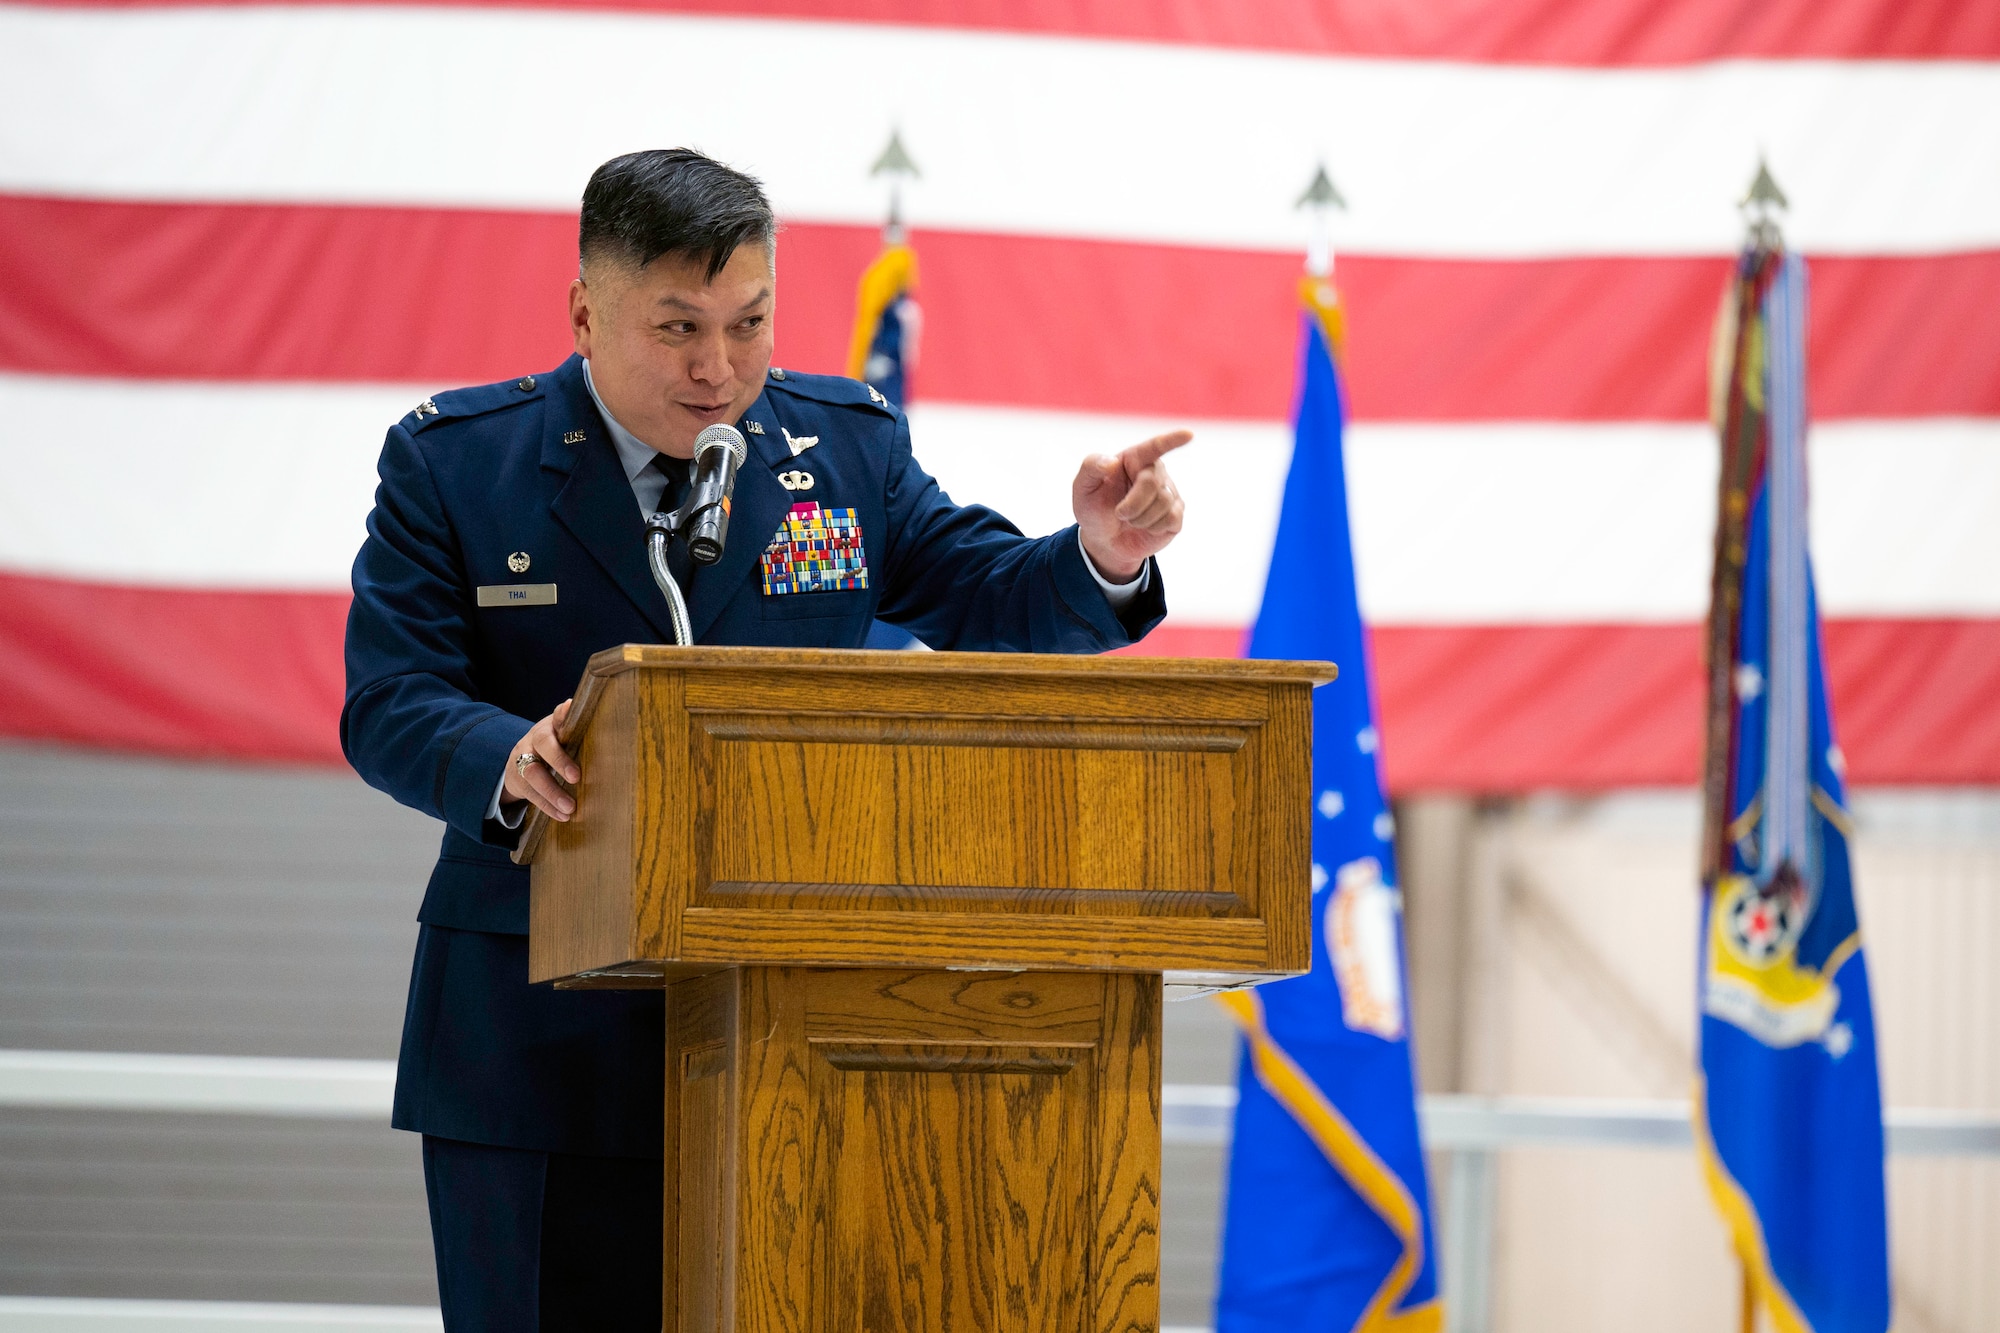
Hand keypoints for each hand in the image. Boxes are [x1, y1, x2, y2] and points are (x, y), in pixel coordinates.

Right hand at [503, 699, 578, 821]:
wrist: (521, 760)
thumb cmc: (556, 748)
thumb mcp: (565, 738)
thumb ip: (580, 734)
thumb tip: (608, 729)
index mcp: (552, 725)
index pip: (557, 716)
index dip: (563, 713)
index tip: (569, 708)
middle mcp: (535, 738)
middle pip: (543, 744)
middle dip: (559, 760)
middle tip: (576, 777)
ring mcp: (522, 758)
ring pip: (533, 773)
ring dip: (552, 792)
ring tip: (570, 808)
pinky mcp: (517, 779)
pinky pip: (530, 793)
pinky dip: (547, 806)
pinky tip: (562, 816)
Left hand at [1072, 430, 1191, 581]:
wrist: (1104, 541)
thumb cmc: (1094, 508)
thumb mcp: (1083, 487)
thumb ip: (1091, 467)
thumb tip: (1111, 462)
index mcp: (1134, 459)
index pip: (1155, 446)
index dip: (1172, 440)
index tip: (1188, 434)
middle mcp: (1155, 472)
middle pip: (1152, 483)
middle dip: (1132, 503)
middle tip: (1119, 513)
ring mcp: (1169, 493)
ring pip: (1163, 503)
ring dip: (1140, 518)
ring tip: (1130, 520)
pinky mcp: (1176, 515)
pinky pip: (1171, 519)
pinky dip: (1152, 527)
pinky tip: (1145, 527)